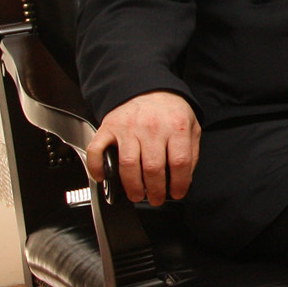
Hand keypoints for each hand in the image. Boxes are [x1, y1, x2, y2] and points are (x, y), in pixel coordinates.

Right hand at [88, 90, 197, 205]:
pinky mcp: (108, 127)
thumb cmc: (169, 110)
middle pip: (153, 168)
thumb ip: (191, 150)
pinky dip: (96, 167)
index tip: (177, 193)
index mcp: (176, 127)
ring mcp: (127, 128)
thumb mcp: (191, 125)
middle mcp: (151, 128)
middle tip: (156, 199)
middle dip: (155, 191)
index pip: (179, 162)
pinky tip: (102, 177)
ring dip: (131, 186)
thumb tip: (185, 177)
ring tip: (137, 195)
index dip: (178, 183)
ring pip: (127, 164)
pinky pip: (97, 150)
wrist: (147, 87)